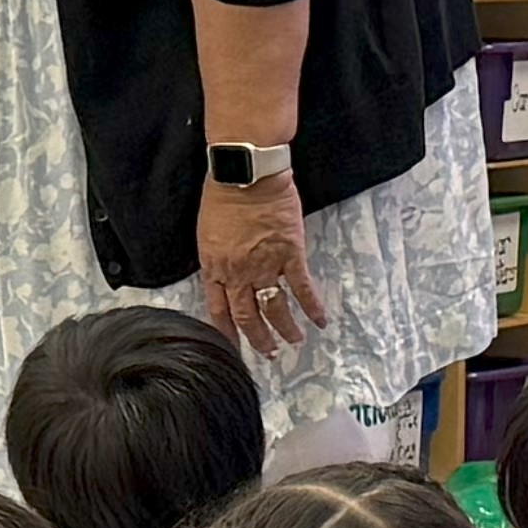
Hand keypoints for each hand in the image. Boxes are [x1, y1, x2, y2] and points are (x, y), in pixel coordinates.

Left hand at [201, 168, 325, 357]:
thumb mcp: (207, 231)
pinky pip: (302, 287)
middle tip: (268, 353)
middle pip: (246, 316)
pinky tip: (320, 320)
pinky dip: (312, 307)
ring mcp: (265, 266)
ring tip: (294, 342)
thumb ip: (216, 258)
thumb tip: (222, 273)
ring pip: (274, 307)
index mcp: (214, 267)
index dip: (226, 332)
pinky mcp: (290, 255)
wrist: (246, 173)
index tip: (234, 347)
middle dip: (258, 339)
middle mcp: (238, 273)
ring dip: (285, 329)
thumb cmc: (222, 194)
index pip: (218, 309)